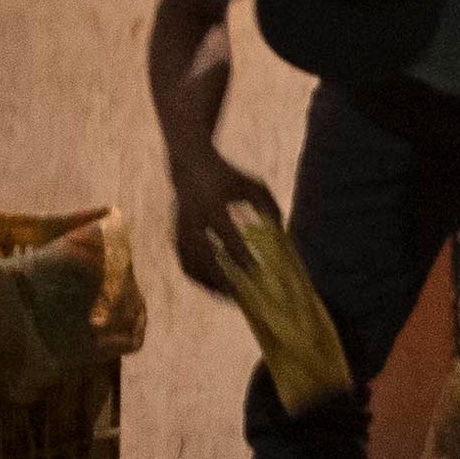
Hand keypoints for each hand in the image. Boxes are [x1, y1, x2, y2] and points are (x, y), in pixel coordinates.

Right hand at [164, 156, 277, 292]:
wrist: (190, 163)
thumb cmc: (228, 176)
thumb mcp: (254, 185)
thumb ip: (270, 208)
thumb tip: (284, 237)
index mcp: (212, 203)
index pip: (225, 235)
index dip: (239, 255)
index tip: (256, 272)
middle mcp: (192, 217)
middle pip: (202, 255)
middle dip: (219, 277)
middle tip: (239, 294)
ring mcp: (180, 227)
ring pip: (189, 262)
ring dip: (206, 282)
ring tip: (228, 296)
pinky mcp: (175, 233)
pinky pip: (183, 261)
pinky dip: (197, 277)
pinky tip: (214, 286)